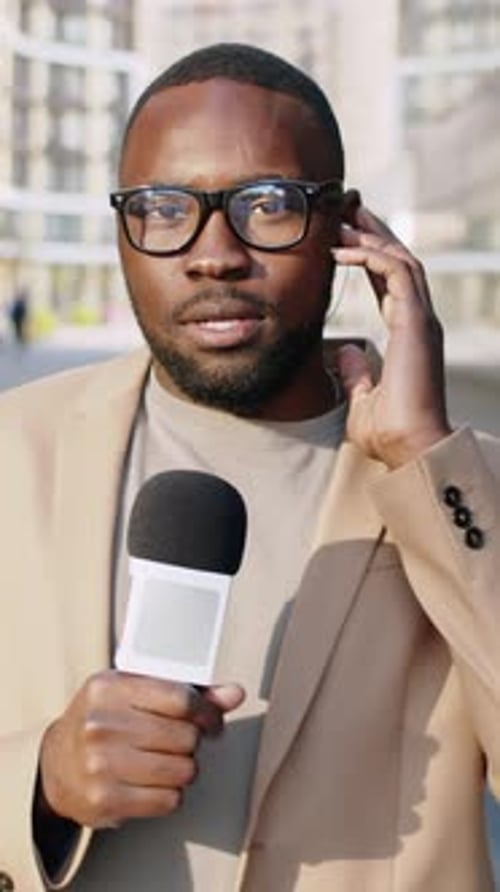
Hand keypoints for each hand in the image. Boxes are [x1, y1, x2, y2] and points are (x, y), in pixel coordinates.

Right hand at [38, 670, 244, 828]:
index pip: (181, 699)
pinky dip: (170, 794)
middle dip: (191, 742)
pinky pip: (169, 800)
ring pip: (183, 770)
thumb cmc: (104, 720)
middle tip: (177, 742)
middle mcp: (102, 725)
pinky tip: (151, 782)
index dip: (207, 712)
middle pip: (186, 737)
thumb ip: (188, 691)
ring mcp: (100, 764)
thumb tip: (235, 693)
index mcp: (110, 688)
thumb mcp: (136, 692)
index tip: (211, 721)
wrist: (56, 764)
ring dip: (183, 769)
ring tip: (163, 761)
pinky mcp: (105, 800)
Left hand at [333, 204, 451, 467]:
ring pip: (402, 260)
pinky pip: (395, 273)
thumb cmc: (390, 432)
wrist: (410, 448)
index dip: (370, 259)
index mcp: (409, 335)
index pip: (391, 285)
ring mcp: (422, 320)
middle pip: (400, 263)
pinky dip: (370, 256)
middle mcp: (420, 322)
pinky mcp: (418, 322)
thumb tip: (347, 351)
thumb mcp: (362, 398)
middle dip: (375, 233)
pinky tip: (340, 250)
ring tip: (343, 218)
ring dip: (373, 236)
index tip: (345, 240)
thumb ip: (357, 372)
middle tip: (349, 209)